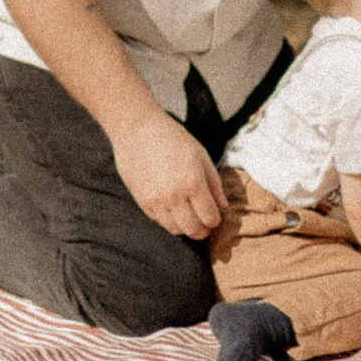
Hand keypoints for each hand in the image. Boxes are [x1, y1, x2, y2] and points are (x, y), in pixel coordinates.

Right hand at [111, 113, 225, 238]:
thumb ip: (214, 183)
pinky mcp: (142, 201)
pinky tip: (173, 210)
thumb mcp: (200, 155)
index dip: (215, 221)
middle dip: (202, 231)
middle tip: (205, 225)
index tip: (215, 216)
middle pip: (193, 230)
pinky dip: (169, 220)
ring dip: (185, 228)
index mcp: (193, 183)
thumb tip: (223, 205)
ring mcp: (156, 201)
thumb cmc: (172, 138)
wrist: (137, 130)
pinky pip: (159, 221)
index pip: (209, 218)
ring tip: (189, 218)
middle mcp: (174, 196)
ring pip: (175, 230)